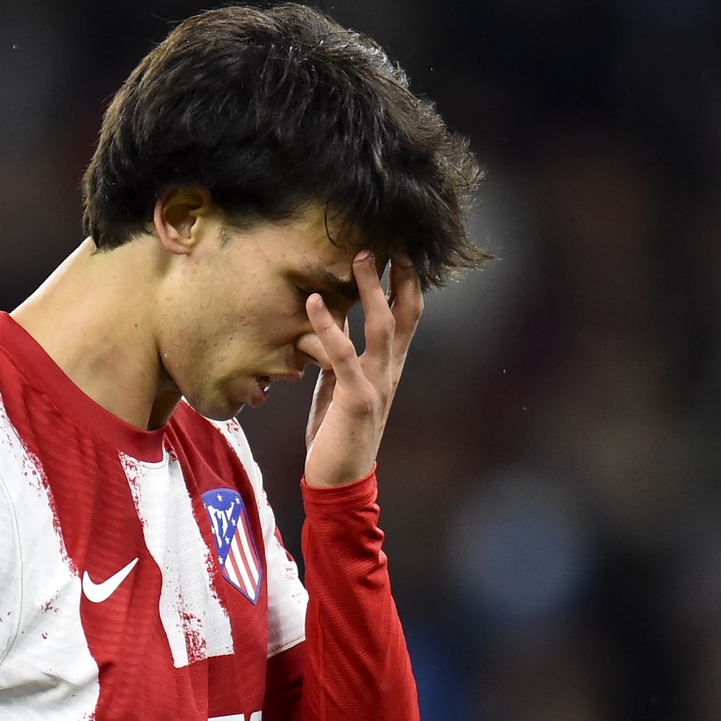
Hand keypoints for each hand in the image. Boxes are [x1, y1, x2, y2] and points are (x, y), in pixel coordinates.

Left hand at [298, 251, 423, 487]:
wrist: (339, 481)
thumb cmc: (336, 433)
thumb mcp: (340, 385)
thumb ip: (341, 354)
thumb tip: (331, 319)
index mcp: (388, 368)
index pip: (407, 316)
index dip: (407, 281)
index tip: (401, 248)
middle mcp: (390, 372)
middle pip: (405, 313)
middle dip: (401, 275)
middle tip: (390, 239)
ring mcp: (377, 384)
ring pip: (382, 326)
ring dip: (372, 289)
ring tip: (360, 257)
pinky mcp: (356, 399)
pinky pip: (343, 355)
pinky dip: (329, 327)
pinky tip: (313, 304)